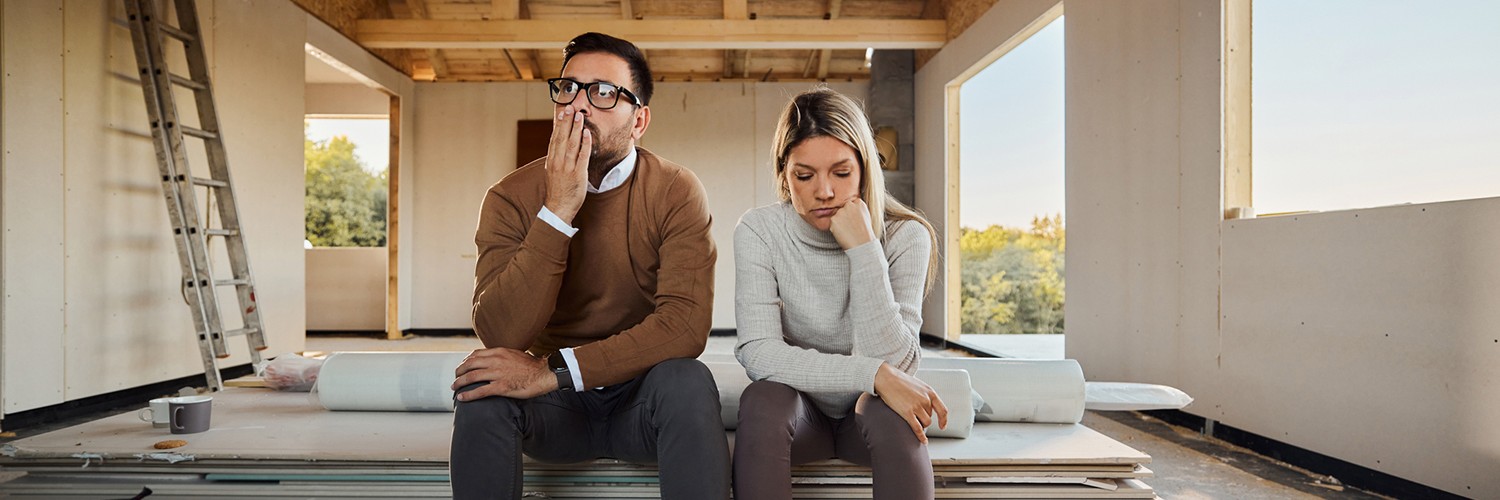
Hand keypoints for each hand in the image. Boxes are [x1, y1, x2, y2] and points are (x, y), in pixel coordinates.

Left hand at [451, 347, 558, 400]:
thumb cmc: (532, 365)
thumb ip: (502, 355)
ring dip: (459, 383)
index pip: (475, 354)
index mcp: (499, 352)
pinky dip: (468, 395)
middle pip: (470, 365)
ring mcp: (497, 374)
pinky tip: (462, 398)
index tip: (462, 366)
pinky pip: (480, 391)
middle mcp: (496, 361)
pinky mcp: (501, 387)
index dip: (465, 361)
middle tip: (455, 377)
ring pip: (471, 377)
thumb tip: (494, 359)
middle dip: (459, 371)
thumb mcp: (515, 353)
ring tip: (455, 387)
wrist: (543, 373)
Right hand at [544, 105, 592, 223]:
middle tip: (570, 107)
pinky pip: (582, 156)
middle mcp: (558, 161)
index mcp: (552, 160)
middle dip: (566, 122)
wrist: (558, 207)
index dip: (558, 124)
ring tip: (579, 116)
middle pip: (562, 137)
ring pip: (572, 144)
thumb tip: (559, 145)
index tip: (561, 111)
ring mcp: (567, 167)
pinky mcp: (578, 174)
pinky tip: (587, 134)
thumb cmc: (558, 190)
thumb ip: (556, 157)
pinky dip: (585, 144)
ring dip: (576, 129)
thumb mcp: (553, 171)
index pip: (554, 138)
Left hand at [828, 197, 873, 249]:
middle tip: (850, 226)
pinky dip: (836, 229)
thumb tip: (851, 210)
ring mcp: (840, 212)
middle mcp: (849, 205)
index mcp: (859, 203)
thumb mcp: (866, 216)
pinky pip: (832, 223)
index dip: (852, 213)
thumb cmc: (865, 233)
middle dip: (844, 216)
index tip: (854, 220)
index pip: (852, 204)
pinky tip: (843, 233)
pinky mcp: (833, 220)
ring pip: (837, 216)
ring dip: (840, 222)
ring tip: (848, 231)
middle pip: (843, 208)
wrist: (862, 244)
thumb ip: (858, 210)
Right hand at [872, 363, 948, 443]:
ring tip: (913, 421)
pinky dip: (921, 436)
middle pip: (930, 417)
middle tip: (915, 417)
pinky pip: (918, 428)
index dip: (943, 420)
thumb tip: (927, 406)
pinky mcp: (907, 412)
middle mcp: (926, 400)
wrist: (887, 378)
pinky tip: (923, 441)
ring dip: (921, 425)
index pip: (942, 410)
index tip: (942, 426)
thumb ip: (924, 395)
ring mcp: (917, 406)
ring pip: (926, 423)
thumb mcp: (918, 385)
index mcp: (930, 392)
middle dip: (924, 419)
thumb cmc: (899, 381)